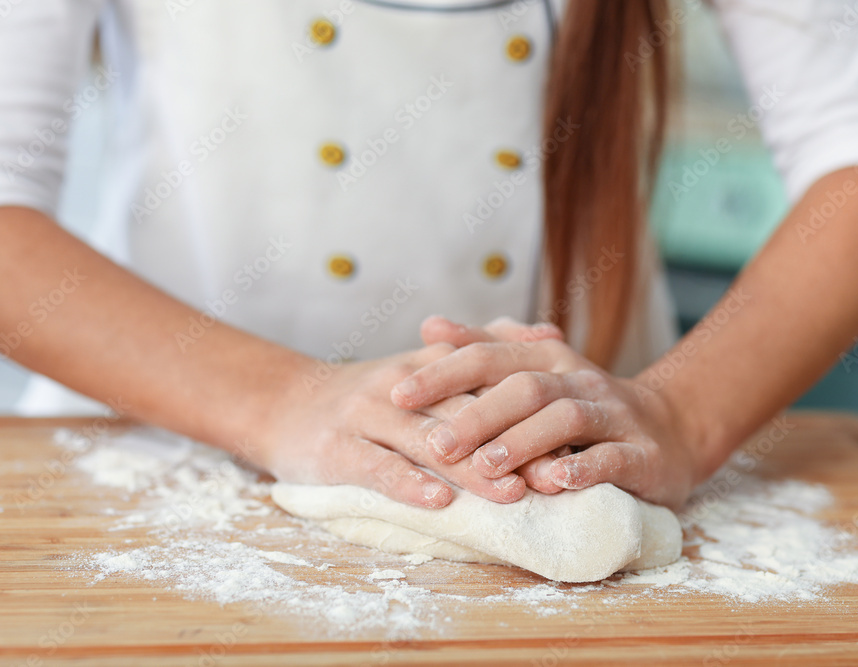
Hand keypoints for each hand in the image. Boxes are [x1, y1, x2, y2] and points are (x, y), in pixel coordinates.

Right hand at [254, 344, 530, 508]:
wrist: (284, 403)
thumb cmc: (370, 393)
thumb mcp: (425, 364)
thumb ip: (484, 348)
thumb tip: (551, 332)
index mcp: (428, 363)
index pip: (486, 378)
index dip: (530, 404)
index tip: (573, 431)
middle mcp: (400, 384)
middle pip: (464, 410)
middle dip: (512, 440)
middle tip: (557, 469)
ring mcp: (365, 415)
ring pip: (425, 440)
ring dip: (470, 468)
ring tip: (511, 491)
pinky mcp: (335, 449)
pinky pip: (375, 466)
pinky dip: (407, 483)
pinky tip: (437, 501)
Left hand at [391, 331, 698, 508]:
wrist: (668, 430)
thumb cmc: (582, 405)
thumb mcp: (534, 371)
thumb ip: (483, 350)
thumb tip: (429, 325)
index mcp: (547, 358)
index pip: (489, 356)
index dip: (444, 373)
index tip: (397, 393)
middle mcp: (578, 379)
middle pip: (524, 387)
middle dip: (477, 415)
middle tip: (436, 444)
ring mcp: (613, 415)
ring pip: (565, 419)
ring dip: (523, 441)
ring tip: (486, 466)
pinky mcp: (642, 454)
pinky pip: (612, 457)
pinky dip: (584, 467)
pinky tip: (556, 481)